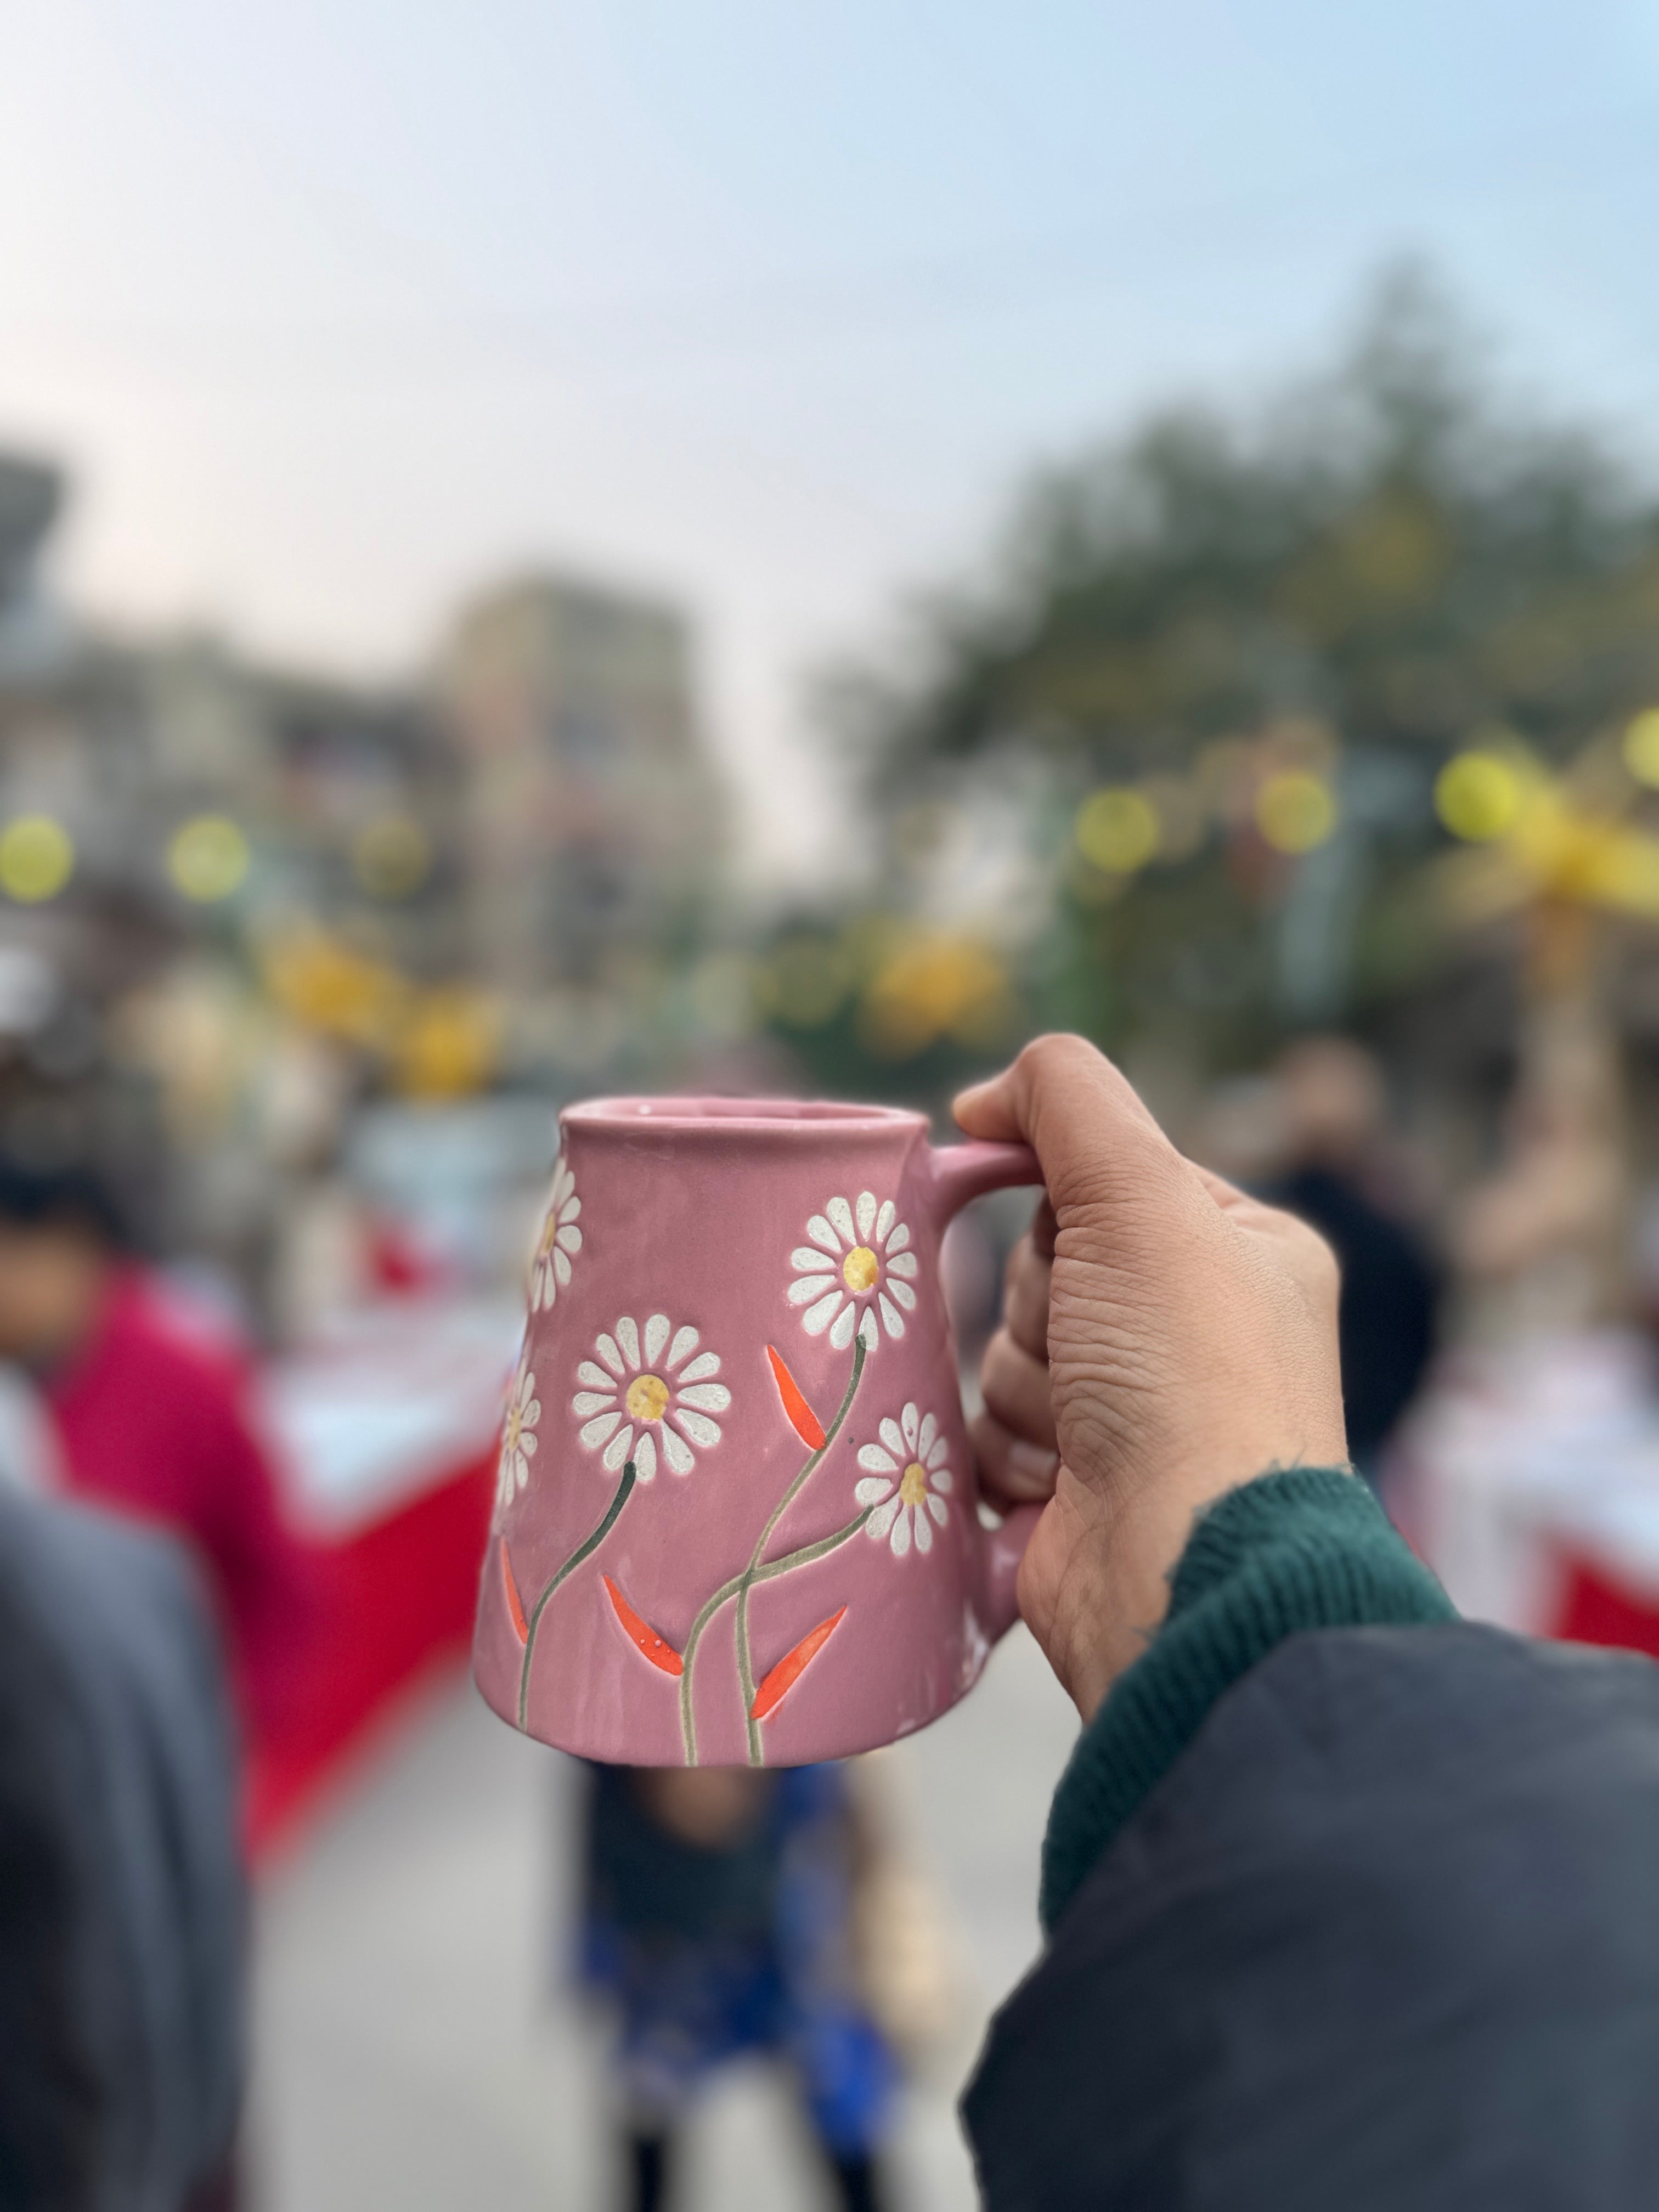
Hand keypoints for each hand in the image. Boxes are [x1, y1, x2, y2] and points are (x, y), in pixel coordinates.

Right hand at [958, 1035, 1346, 1720]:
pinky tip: (1059, 1484)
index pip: (1105, 1181)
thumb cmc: (1184, 1372)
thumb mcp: (1140, 1193)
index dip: (1069, 1203)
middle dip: (1045, 1306)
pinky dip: (1011, 1453)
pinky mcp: (1074, 1484)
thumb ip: (1066, 1097)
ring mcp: (1133, 1412)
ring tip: (1086, 1434)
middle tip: (1093, 1349)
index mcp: (1238, 1252)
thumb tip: (987, 1097)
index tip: (1078, 1236)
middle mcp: (1191, 1329)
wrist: (1179, 1567)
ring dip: (1027, 1386)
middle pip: (1042, 1263)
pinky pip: (988, 1428)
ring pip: (1007, 1347)